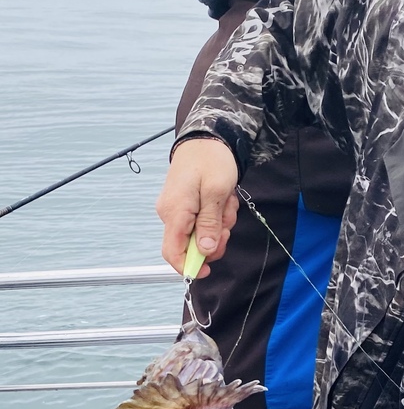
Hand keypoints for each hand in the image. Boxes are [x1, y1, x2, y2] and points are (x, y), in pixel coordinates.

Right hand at [156, 137, 239, 275]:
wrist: (207, 137)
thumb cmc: (212, 160)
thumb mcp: (216, 193)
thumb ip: (209, 224)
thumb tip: (204, 251)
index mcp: (174, 211)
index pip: (172, 252)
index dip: (189, 266)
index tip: (207, 271)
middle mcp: (170, 213)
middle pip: (191, 245)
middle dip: (214, 238)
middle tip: (227, 220)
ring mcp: (176, 209)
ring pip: (200, 233)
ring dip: (219, 224)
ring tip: (226, 202)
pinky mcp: (184, 205)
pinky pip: (202, 221)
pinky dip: (216, 215)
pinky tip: (222, 199)